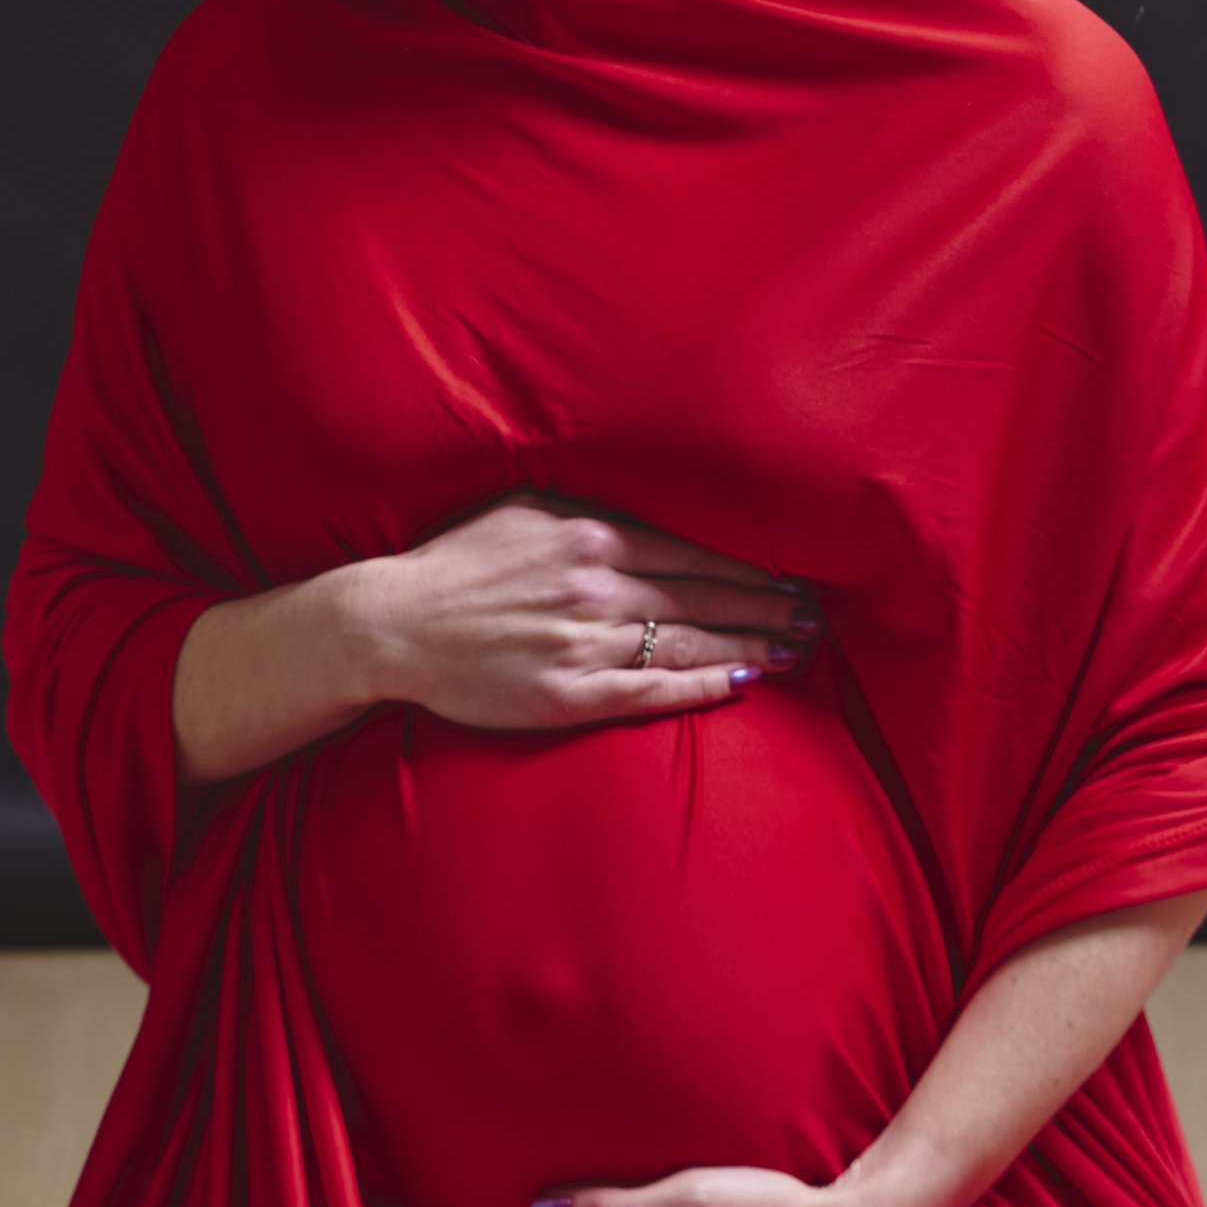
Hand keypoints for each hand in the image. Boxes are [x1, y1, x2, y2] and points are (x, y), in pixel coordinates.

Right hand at [356, 494, 817, 731]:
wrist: (392, 624)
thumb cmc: (457, 564)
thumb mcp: (525, 510)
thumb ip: (592, 510)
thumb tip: (653, 510)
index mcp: (590, 538)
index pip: (695, 552)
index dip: (751, 567)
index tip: (791, 574)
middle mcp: (597, 588)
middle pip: (705, 597)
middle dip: (767, 607)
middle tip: (814, 615)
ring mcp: (584, 645)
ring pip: (689, 644)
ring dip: (750, 646)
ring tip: (795, 650)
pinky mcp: (567, 695)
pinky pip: (652, 692)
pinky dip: (703, 688)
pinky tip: (743, 684)